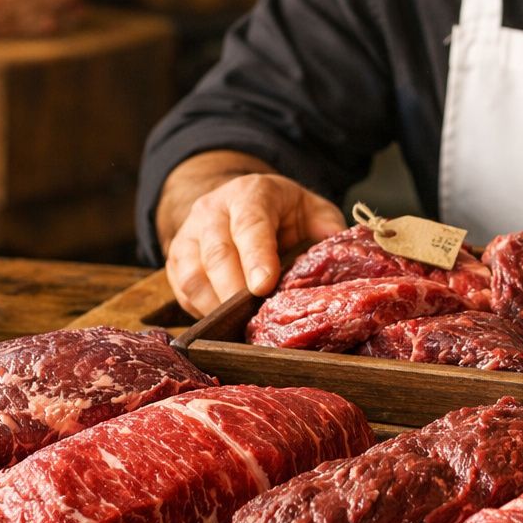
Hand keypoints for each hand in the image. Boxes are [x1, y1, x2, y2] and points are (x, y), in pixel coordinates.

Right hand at [165, 173, 343, 314]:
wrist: (239, 201)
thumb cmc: (282, 212)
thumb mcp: (312, 210)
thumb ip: (328, 231)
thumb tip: (346, 263)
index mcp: (251, 194)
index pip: (250, 224)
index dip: (256, 257)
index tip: (264, 287)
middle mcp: (213, 210)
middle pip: (216, 253)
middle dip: (233, 289)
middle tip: (252, 320)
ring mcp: (189, 234)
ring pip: (192, 274)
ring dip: (216, 306)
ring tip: (239, 328)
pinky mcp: (176, 259)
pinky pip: (182, 290)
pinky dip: (201, 311)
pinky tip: (223, 324)